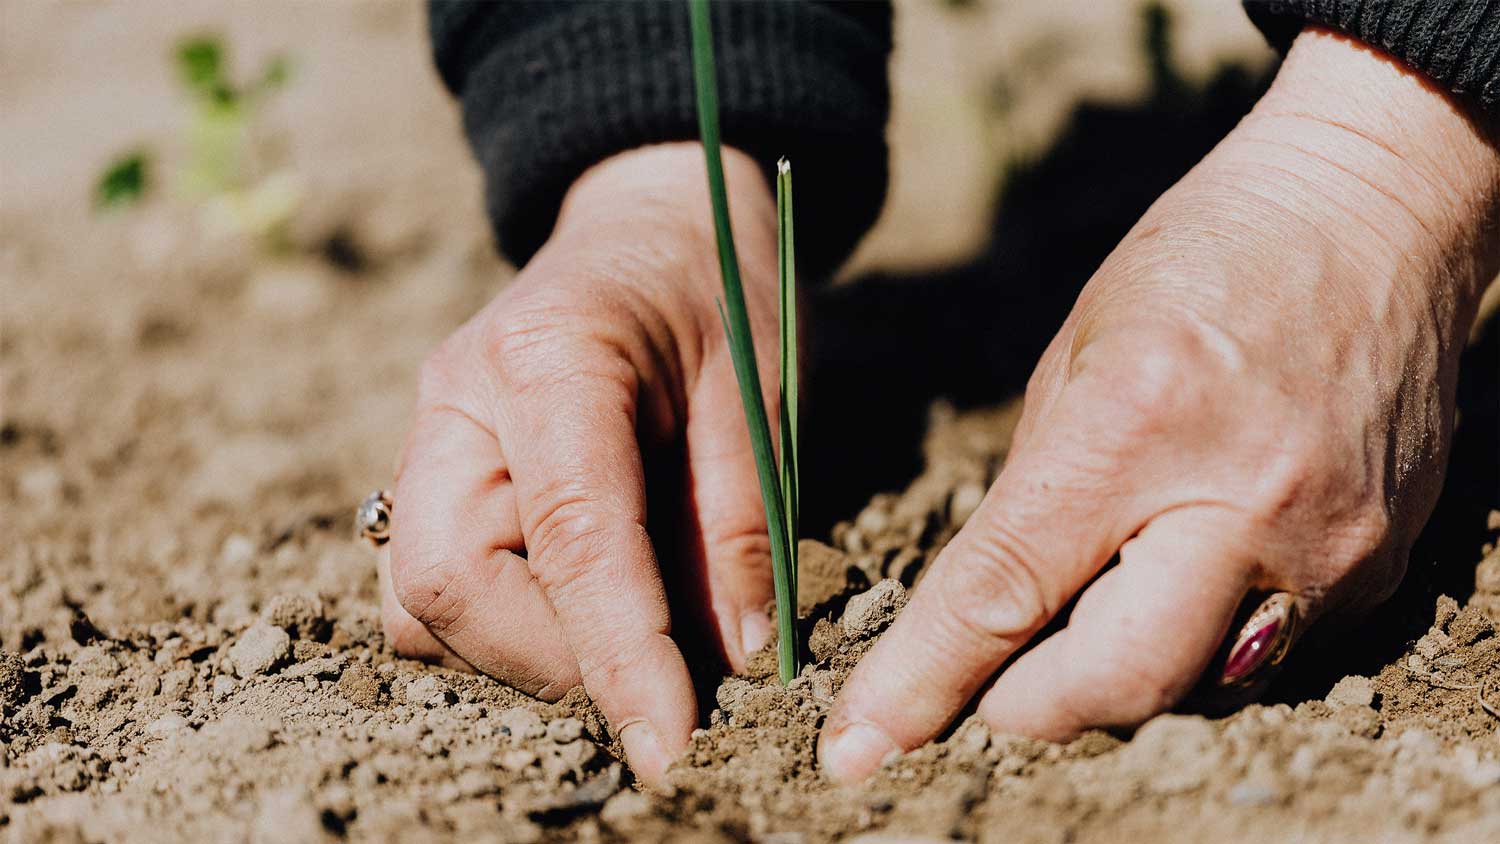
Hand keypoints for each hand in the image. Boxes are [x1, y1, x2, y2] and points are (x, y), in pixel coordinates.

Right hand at [376, 143, 783, 786]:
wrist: (649, 219)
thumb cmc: (715, 287)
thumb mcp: (756, 388)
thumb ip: (740, 520)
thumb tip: (736, 657)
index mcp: (548, 360)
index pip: (570, 540)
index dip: (620, 657)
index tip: (671, 745)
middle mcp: (457, 402)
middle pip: (445, 584)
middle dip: (551, 658)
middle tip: (658, 669)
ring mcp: (429, 436)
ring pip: (422, 599)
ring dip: (523, 645)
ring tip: (628, 620)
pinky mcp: (432, 469)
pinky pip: (434, 580)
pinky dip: (506, 618)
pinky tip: (582, 592)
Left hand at [820, 27, 1499, 779]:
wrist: (1376, 211)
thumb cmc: (1205, 259)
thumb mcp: (1076, 355)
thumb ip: (1031, 494)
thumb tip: (988, 611)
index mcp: (1134, 425)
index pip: (1005, 593)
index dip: (922, 681)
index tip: (858, 747)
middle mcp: (1243, 502)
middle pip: (1115, 682)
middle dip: (1028, 707)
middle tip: (990, 687)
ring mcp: (1328, 545)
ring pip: (1192, 686)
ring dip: (1115, 672)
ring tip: (1099, 596)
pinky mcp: (1381, 566)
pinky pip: (1264, 654)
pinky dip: (1200, 639)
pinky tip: (1186, 568)